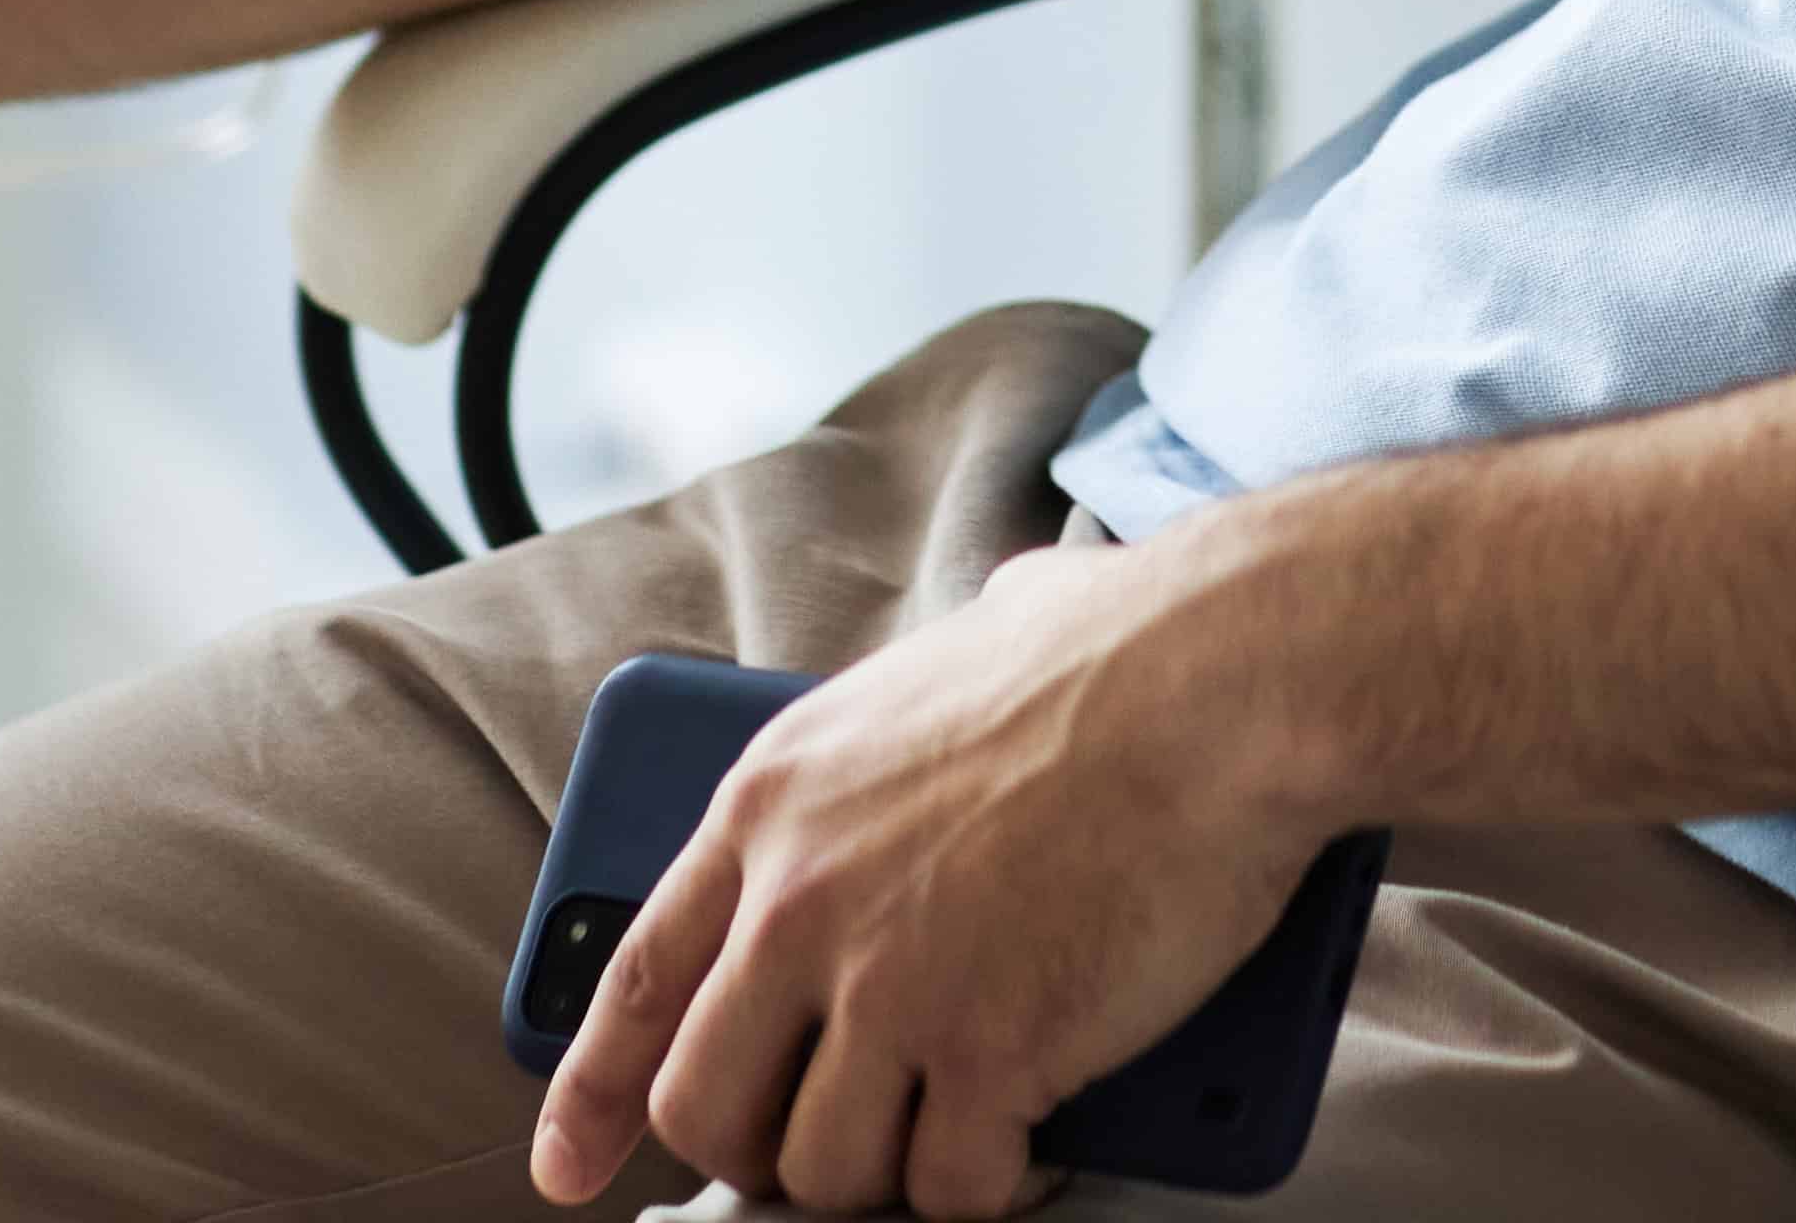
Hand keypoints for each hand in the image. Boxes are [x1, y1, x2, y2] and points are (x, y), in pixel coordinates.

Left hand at [533, 533, 1350, 1217]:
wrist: (1223, 679)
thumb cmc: (1123, 647)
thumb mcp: (962, 643)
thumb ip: (928, 697)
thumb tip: (997, 629)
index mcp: (772, 804)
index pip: (637, 984)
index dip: (592, 1097)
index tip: (572, 1168)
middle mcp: (801, 901)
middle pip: (709, 1105)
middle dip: (761, 1153)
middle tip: (827, 1155)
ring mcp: (890, 985)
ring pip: (824, 1169)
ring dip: (886, 1172)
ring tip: (953, 1137)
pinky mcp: (990, 1049)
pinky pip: (949, 1185)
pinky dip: (989, 1186)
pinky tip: (1029, 1149)